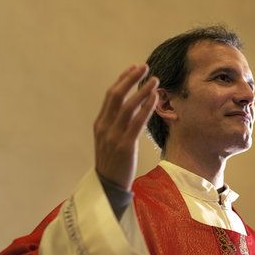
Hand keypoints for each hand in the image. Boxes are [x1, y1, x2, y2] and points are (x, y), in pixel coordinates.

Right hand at [94, 64, 158, 189]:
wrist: (108, 187)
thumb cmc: (112, 163)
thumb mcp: (108, 141)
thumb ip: (115, 125)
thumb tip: (129, 108)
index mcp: (99, 124)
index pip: (110, 96)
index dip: (122, 80)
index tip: (134, 68)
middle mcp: (104, 127)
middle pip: (116, 96)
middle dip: (130, 79)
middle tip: (144, 67)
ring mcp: (113, 136)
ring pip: (127, 106)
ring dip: (141, 90)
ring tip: (154, 80)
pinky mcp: (125, 146)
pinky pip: (136, 122)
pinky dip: (145, 107)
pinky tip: (154, 98)